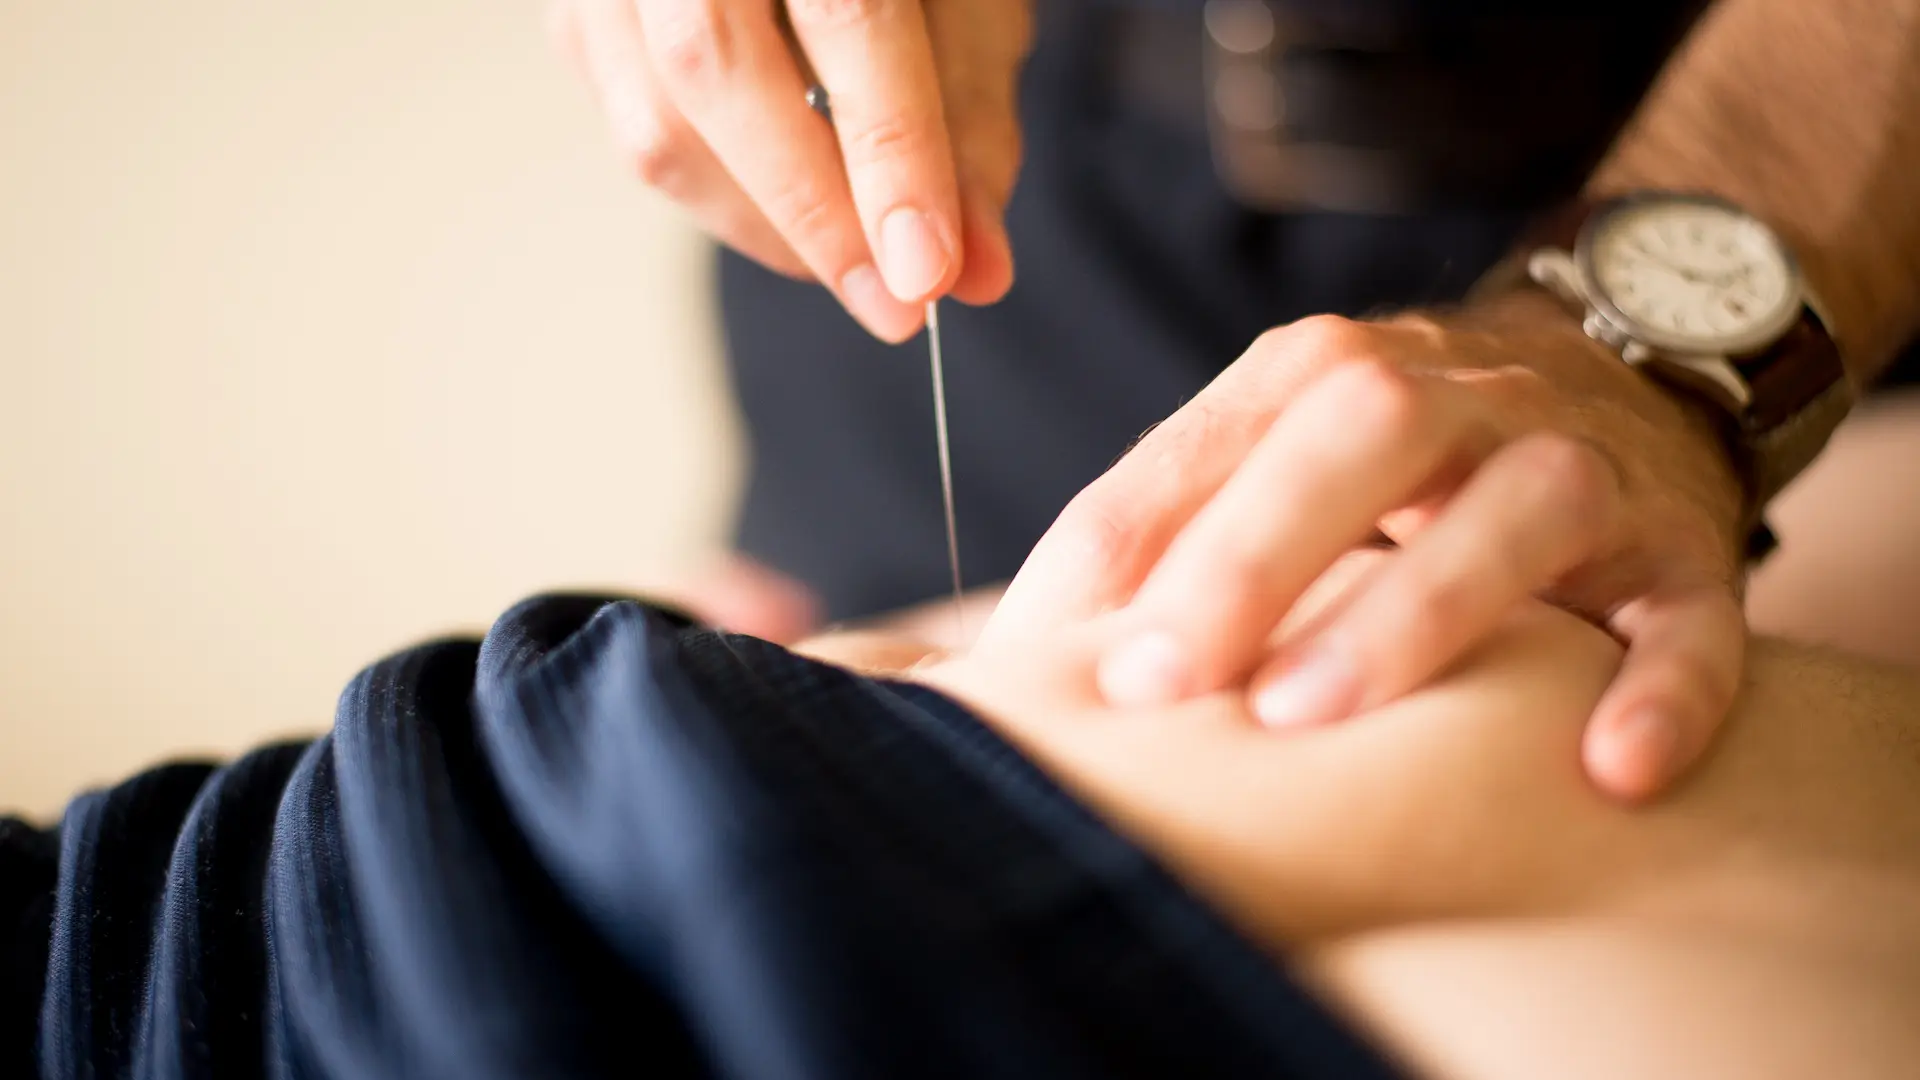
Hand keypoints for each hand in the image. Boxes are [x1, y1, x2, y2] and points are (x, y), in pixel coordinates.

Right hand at [547, 0, 1032, 340]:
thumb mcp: (964, 8)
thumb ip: (969, 123)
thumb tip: (976, 273)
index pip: (847, 14)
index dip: (891, 156)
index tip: (927, 271)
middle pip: (714, 70)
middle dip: (814, 215)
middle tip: (894, 306)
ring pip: (657, 125)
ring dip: (767, 225)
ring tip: (853, 259)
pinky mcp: (576, 20)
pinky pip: (636, 135)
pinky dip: (724, 198)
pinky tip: (791, 208)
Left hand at [985, 291, 1750, 801]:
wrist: (1612, 372)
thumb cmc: (1386, 460)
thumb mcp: (1270, 450)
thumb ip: (1158, 526)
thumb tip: (990, 658)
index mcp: (1324, 370)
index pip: (1214, 442)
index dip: (1135, 549)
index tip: (1059, 656)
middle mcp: (1458, 396)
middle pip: (1362, 436)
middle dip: (1254, 553)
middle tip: (1164, 680)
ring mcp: (1580, 465)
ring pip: (1520, 509)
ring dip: (1417, 608)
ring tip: (1310, 714)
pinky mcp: (1683, 546)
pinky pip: (1691, 611)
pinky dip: (1664, 685)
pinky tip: (1610, 766)